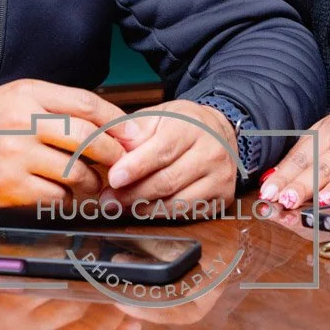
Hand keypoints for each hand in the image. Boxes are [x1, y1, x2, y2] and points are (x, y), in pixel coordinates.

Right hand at [0, 79, 133, 210]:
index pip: (86, 104)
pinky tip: (67, 195)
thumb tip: (105, 121)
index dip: (115, 121)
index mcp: (30, 95)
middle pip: (86, 138)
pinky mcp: (11, 187)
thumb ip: (57, 105)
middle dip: (112, 153)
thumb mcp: (18, 98)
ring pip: (75, 171)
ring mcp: (17, 156)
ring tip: (94, 183)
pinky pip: (56, 196)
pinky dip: (68, 198)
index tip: (130, 134)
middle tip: (120, 162)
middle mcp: (24, 123)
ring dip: (93, 181)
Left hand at [101, 99, 238, 210]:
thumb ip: (134, 130)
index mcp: (192, 127)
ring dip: (143, 208)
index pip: (162, 150)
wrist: (220, 132)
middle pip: (167, 181)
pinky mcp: (222, 197)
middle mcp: (211, 152)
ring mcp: (219, 177)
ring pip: (176, 202)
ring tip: (119, 206)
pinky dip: (160, 214)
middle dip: (133, 193)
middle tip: (107, 199)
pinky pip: (186, 213)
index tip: (113, 178)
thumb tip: (109, 144)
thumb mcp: (158, 115)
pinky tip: (142, 209)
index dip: (136, 167)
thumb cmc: (183, 124)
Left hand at [260, 109, 329, 208]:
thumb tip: (270, 181)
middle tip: (287, 200)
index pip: (302, 157)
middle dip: (304, 185)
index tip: (268, 192)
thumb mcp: (322, 134)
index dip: (285, 175)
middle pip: (323, 167)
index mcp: (327, 133)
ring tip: (320, 201)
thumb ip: (298, 158)